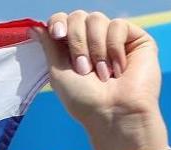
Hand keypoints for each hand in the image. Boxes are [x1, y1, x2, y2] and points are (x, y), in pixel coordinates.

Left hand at [37, 12, 165, 149]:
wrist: (114, 113)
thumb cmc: (84, 100)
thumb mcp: (58, 72)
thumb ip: (49, 46)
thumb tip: (34, 26)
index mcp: (73, 48)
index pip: (62, 20)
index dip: (58, 22)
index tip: (57, 35)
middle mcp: (93, 40)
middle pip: (78, 16)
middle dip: (76, 41)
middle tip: (82, 68)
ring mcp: (114, 38)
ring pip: (97, 19)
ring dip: (94, 49)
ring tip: (101, 73)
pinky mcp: (136, 38)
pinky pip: (118, 26)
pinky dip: (114, 48)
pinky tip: (118, 68)